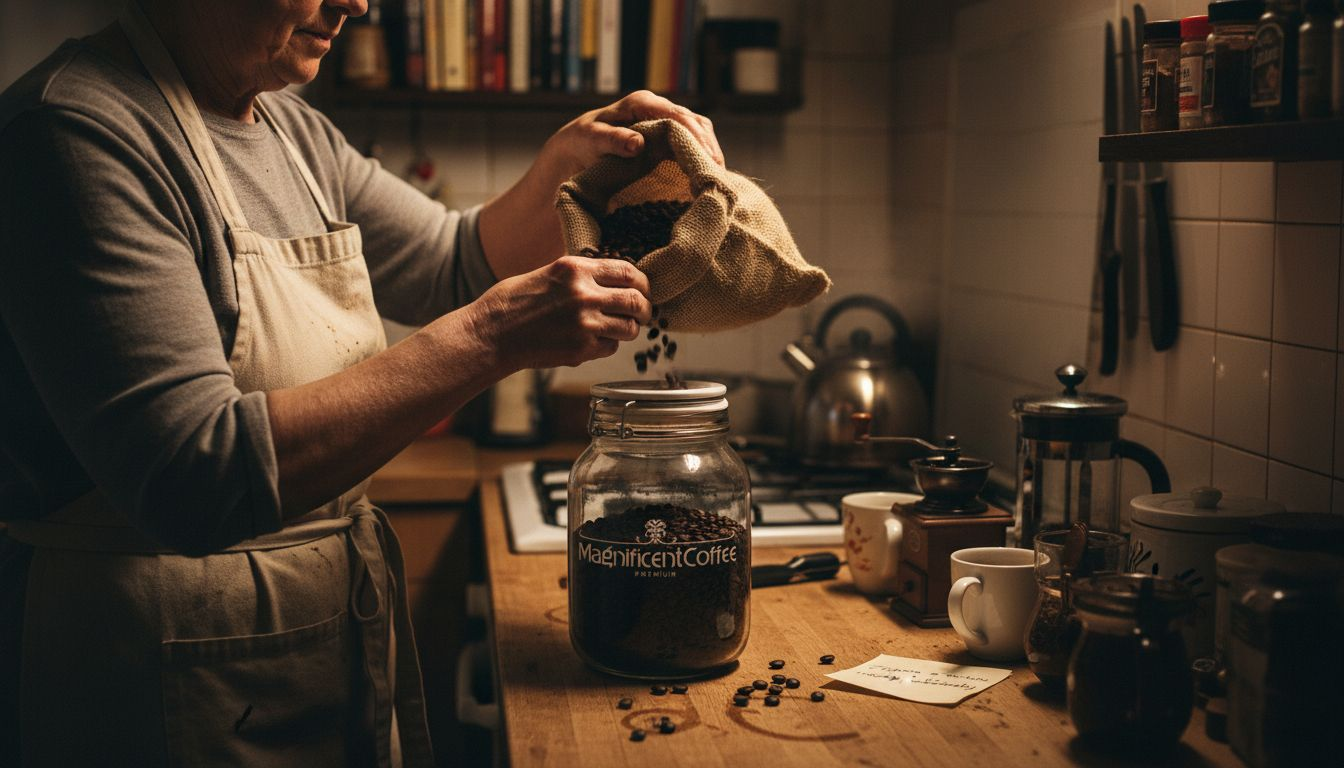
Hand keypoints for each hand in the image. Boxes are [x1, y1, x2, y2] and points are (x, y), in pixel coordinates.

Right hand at [469, 255, 651, 369]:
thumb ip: (583, 275)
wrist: (491, 334)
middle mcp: (584, 294)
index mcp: (576, 269)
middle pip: (636, 300)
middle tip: (643, 313)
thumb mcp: (549, 273)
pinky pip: (611, 347)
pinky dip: (608, 345)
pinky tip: (592, 341)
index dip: (643, 283)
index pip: (628, 272)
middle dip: (645, 309)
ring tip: (618, 329)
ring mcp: (584, 323)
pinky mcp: (581, 349)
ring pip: (630, 328)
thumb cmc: (514, 302)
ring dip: (629, 329)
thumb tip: (615, 280)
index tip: (643, 290)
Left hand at [540, 90, 724, 179]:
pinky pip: (693, 143)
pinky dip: (702, 158)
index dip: (694, 137)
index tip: (705, 159)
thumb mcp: (591, 140)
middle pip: (694, 123)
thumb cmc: (583, 142)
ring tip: (717, 178)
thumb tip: (638, 143)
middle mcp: (658, 107)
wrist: (578, 148)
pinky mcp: (669, 136)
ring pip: (699, 132)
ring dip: (710, 153)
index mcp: (641, 103)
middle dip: (708, 147)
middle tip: (717, 174)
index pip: (676, 116)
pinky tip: (707, 176)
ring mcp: (666, 121)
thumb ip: (613, 140)